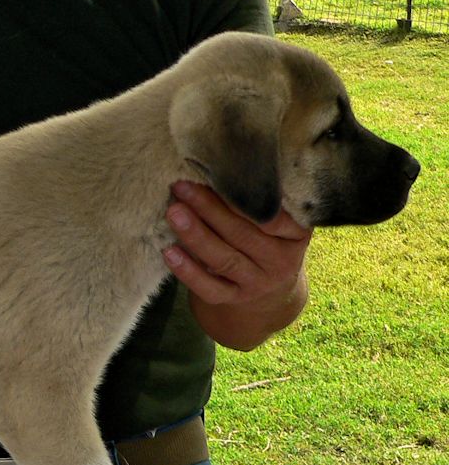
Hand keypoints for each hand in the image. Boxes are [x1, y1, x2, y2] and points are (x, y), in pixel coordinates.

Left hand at [162, 181, 312, 349]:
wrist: (270, 292)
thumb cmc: (266, 240)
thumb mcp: (277, 221)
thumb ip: (258, 200)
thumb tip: (217, 165)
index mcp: (296, 233)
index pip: (270, 214)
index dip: (241, 195)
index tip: (216, 172)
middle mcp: (281, 261)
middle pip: (242, 234)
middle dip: (209, 208)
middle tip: (183, 186)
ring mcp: (258, 283)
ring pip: (224, 259)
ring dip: (196, 235)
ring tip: (173, 212)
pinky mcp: (234, 299)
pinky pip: (209, 288)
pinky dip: (188, 271)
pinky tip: (169, 252)